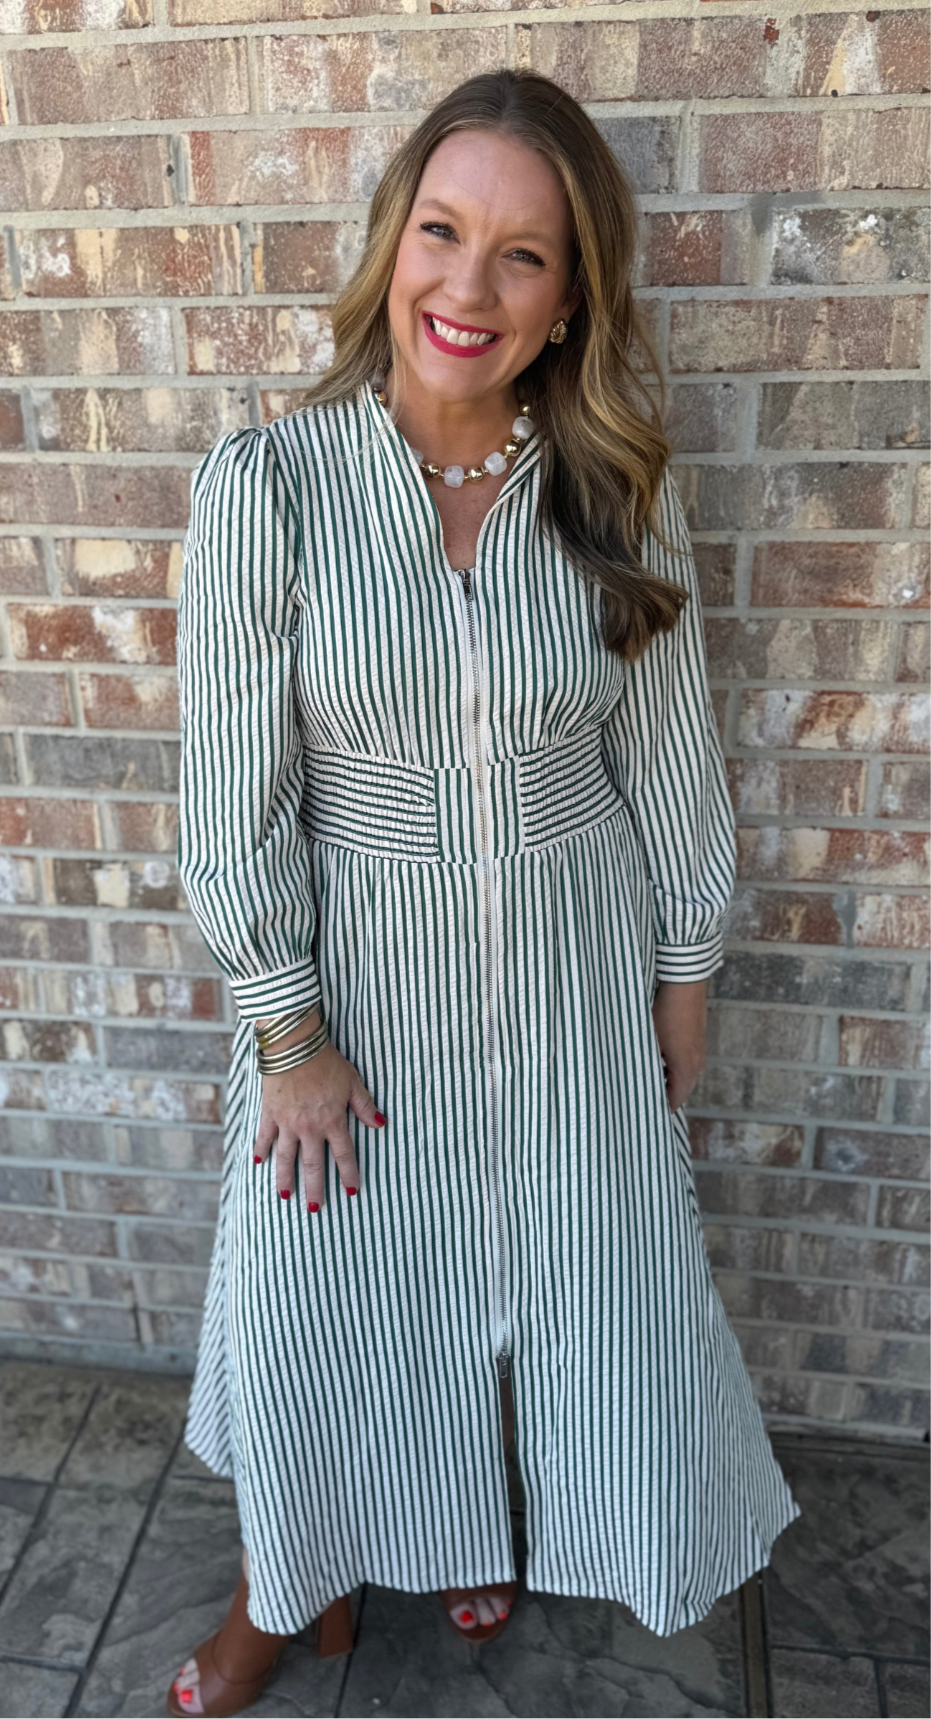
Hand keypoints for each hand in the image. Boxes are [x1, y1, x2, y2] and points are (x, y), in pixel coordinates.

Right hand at [252, 1012, 385, 1208]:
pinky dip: (260, 1150)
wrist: (295, 1046)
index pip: (343, 1155)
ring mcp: (287, 1122)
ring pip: (286, 1158)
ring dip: (285, 1178)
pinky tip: (259, 1163)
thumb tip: (380, 1124)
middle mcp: (309, 1127)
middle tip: (314, 1208)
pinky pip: (264, 1137)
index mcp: (332, 1121)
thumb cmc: (327, 1062)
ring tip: (285, 1196)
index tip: (350, 1192)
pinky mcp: (270, 1113)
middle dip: (314, 1188)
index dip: (348, 1174)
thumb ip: (364, 1105)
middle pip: (313, 1165)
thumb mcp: (352, 1082)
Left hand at [651, 980, 706, 1111]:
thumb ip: (645, 1063)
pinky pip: (686, 1061)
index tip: (645, 1112)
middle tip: (644, 1100)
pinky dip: (674, 1067)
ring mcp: (699, 1050)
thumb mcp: (650, 1040)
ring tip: (648, 1081)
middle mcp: (697, 1062)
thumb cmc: (664, 1012)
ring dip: (669, 1080)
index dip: (660, 1107)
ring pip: (684, 1075)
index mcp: (686, 1068)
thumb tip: (634, 1079)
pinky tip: (657, 1061)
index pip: (675, 1099)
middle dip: (665, 1095)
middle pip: (682, 1089)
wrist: (683, 983)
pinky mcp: (697, 1038)